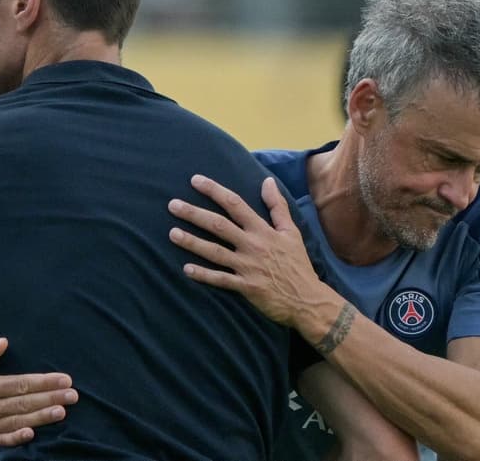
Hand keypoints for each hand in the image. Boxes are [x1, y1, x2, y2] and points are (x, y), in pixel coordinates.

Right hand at [0, 337, 77, 446]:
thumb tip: (3, 342)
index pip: (19, 384)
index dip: (43, 382)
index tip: (65, 379)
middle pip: (22, 403)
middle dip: (49, 399)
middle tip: (72, 395)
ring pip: (17, 421)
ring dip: (41, 417)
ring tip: (62, 412)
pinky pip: (2, 440)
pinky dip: (16, 438)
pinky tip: (32, 434)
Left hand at [168, 174, 327, 326]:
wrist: (308, 299)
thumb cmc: (297, 264)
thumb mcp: (291, 231)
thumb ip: (277, 206)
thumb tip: (267, 181)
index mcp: (263, 230)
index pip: (235, 204)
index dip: (214, 191)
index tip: (195, 180)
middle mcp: (252, 245)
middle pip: (218, 225)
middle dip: (194, 213)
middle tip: (172, 205)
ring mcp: (247, 267)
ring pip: (214, 252)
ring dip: (192, 242)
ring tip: (172, 233)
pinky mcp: (246, 287)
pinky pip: (220, 280)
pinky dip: (203, 275)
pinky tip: (186, 269)